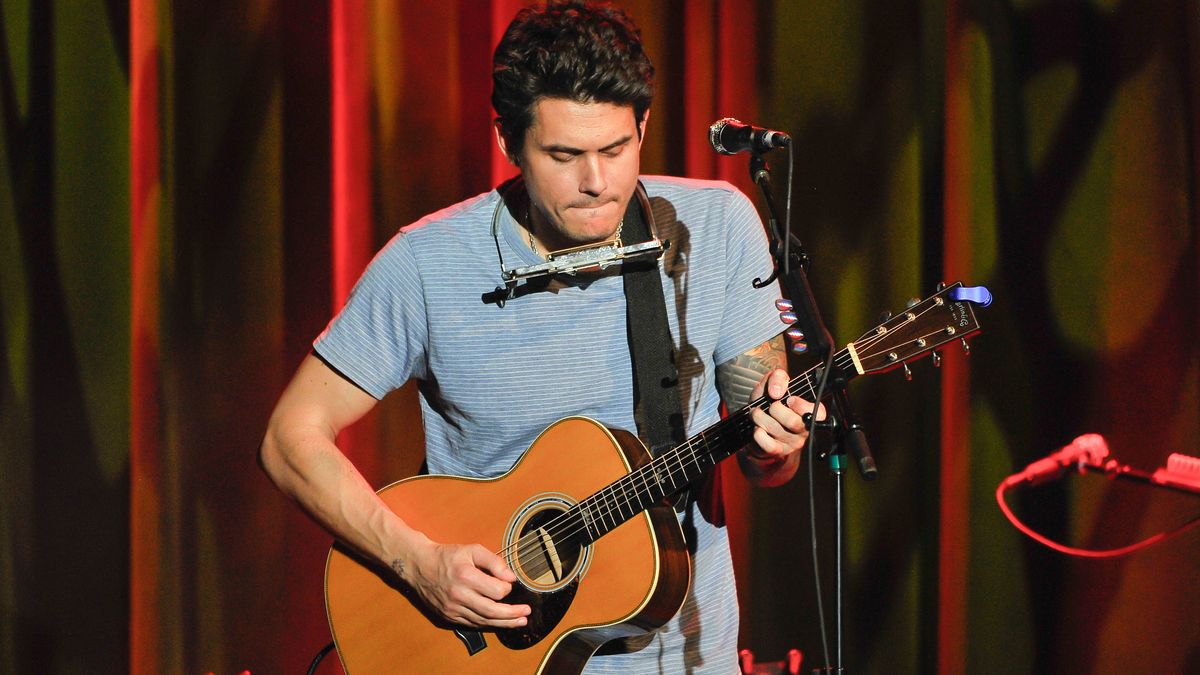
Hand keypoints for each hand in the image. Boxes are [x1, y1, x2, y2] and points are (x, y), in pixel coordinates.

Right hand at [397, 538, 530, 628]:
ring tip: (519, 622)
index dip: (507, 588)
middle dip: (513, 614)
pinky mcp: (448, 616)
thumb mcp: (472, 549)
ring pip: (484, 621)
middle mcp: (459, 595)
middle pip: (492, 611)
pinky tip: (499, 623)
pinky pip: (472, 624)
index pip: (496, 591)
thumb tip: (511, 577)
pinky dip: (488, 625)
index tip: (509, 584)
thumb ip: (494, 561)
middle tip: (526, 613)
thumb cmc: (447, 556)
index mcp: (466, 576)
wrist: (419, 566)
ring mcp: (453, 608)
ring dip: (504, 623)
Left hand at [744, 368, 824, 468]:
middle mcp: (804, 429)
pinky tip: (757, 428)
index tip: (788, 399)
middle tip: (769, 405)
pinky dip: (759, 434)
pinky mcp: (779, 451)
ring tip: (757, 413)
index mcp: (810, 412)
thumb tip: (777, 392)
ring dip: (761, 418)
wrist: (755, 421)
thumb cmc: (770, 401)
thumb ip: (778, 377)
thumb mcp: (774, 384)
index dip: (801, 405)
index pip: (817, 413)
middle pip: (793, 422)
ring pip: (777, 430)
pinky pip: (769, 445)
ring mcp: (792, 442)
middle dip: (775, 409)